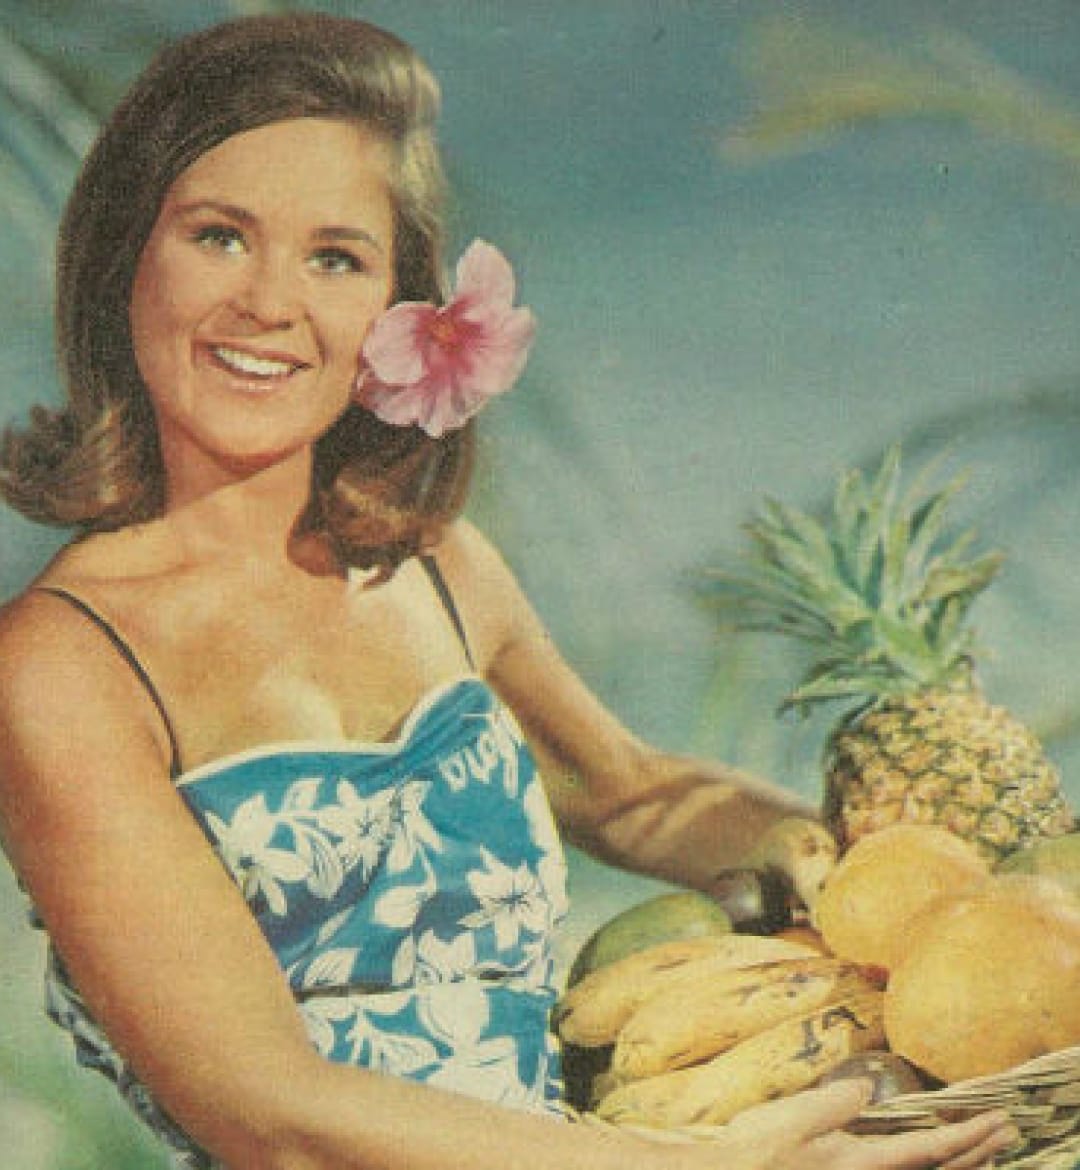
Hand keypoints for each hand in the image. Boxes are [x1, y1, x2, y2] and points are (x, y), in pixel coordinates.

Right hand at [685, 1080, 1017, 1169]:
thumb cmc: (755, 1154)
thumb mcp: (792, 1118)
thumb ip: (833, 1102)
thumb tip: (869, 1090)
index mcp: (860, 1162)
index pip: (927, 1148)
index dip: (965, 1135)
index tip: (995, 1120)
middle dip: (976, 1151)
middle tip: (1006, 1131)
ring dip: (960, 1164)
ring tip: (983, 1151)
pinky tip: (928, 1161)